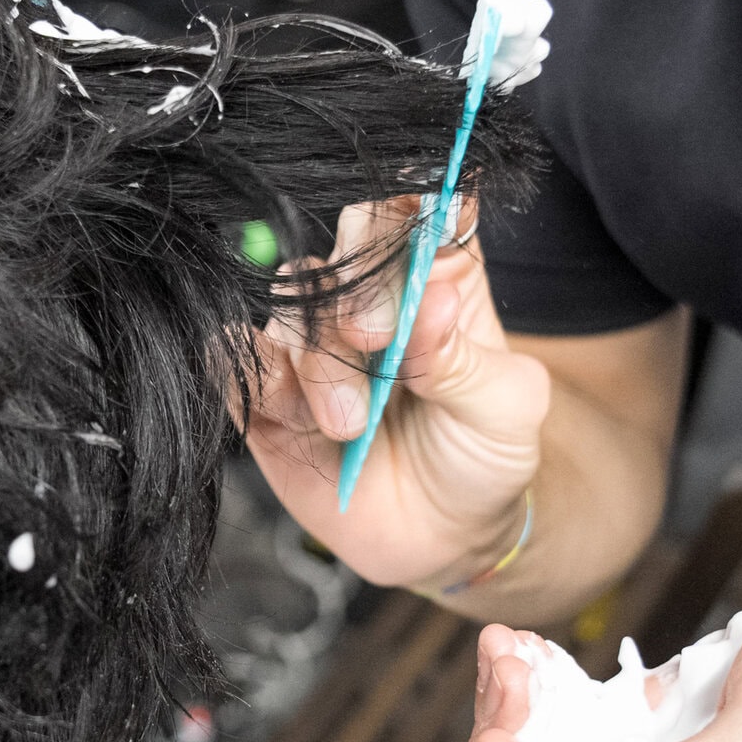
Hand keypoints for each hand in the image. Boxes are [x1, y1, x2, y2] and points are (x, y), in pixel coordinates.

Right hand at [242, 196, 549, 589]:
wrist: (441, 540)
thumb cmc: (484, 457)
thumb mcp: (506, 410)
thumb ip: (466, 359)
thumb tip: (434, 303)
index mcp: (439, 276)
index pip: (422, 206)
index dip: (413, 201)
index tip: (417, 233)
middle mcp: (370, 297)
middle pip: (345, 241)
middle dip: (354, 287)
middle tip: (375, 341)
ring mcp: (314, 343)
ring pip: (289, 307)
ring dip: (317, 363)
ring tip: (350, 425)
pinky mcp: (267, 393)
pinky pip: (234, 361)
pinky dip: (255, 378)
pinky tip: (291, 415)